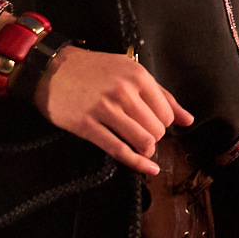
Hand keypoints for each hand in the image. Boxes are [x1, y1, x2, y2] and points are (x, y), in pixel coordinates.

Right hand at [36, 47, 193, 174]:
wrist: (51, 69)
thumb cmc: (93, 70)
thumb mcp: (130, 71)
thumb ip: (161, 94)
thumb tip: (187, 120)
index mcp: (138, 77)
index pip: (166, 113)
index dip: (163, 123)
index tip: (153, 123)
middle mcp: (124, 92)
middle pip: (156, 129)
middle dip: (154, 137)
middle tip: (142, 134)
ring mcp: (105, 109)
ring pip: (142, 140)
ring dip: (146, 150)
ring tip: (141, 147)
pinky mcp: (87, 125)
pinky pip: (118, 149)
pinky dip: (136, 163)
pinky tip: (147, 168)